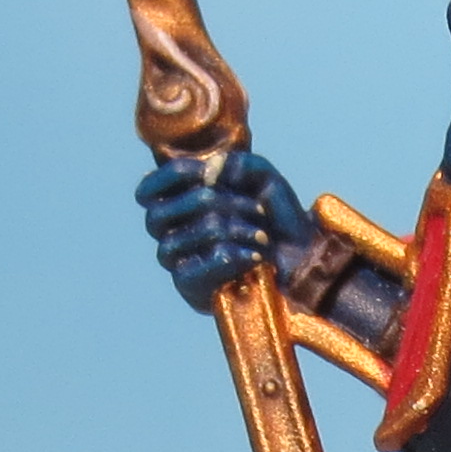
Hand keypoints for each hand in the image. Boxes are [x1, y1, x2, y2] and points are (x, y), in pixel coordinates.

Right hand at [138, 147, 305, 310]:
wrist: (303, 259)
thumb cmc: (277, 217)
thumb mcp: (261, 177)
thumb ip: (237, 163)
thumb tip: (211, 171)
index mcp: (178, 202)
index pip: (147, 192)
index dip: (172, 177)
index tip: (208, 172)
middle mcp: (170, 232)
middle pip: (159, 215)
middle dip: (213, 205)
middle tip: (255, 209)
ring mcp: (178, 262)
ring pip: (177, 242)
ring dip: (229, 233)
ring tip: (262, 236)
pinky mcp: (191, 288)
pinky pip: (194, 271)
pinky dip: (230, 259)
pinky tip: (255, 256)